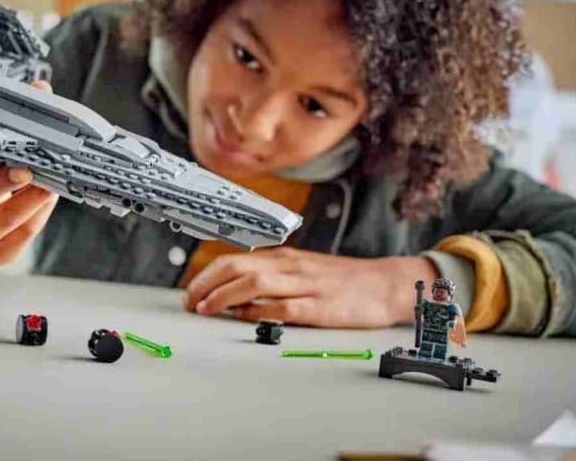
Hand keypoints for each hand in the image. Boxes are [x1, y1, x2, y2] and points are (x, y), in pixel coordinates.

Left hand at [184, 247, 438, 327]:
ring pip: (255, 283)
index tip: (191, 292)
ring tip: (206, 309)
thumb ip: (271, 278)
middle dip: (206, 285)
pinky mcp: (320, 308)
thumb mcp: (302, 270)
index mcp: (283, 258)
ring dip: (224, 296)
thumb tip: (234, 293)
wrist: (385, 284)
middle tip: (190, 302)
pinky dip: (259, 312)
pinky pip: (283, 308)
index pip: (234, 260)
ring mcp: (305, 286)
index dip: (207, 276)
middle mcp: (290, 267)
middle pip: (237, 267)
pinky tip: (243, 318)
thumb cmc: (341, 281)